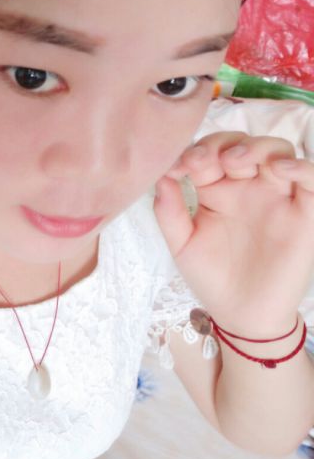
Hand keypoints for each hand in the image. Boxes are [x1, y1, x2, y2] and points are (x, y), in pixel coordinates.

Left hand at [154, 132, 313, 334]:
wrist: (242, 314)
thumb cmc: (211, 277)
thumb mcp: (182, 244)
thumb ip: (169, 212)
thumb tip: (160, 176)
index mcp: (215, 188)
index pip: (208, 153)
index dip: (193, 151)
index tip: (178, 167)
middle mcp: (246, 186)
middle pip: (240, 144)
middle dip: (221, 145)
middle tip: (203, 162)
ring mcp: (277, 196)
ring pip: (276, 151)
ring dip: (257, 148)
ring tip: (236, 161)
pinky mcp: (305, 212)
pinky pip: (311, 179)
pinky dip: (302, 167)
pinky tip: (281, 169)